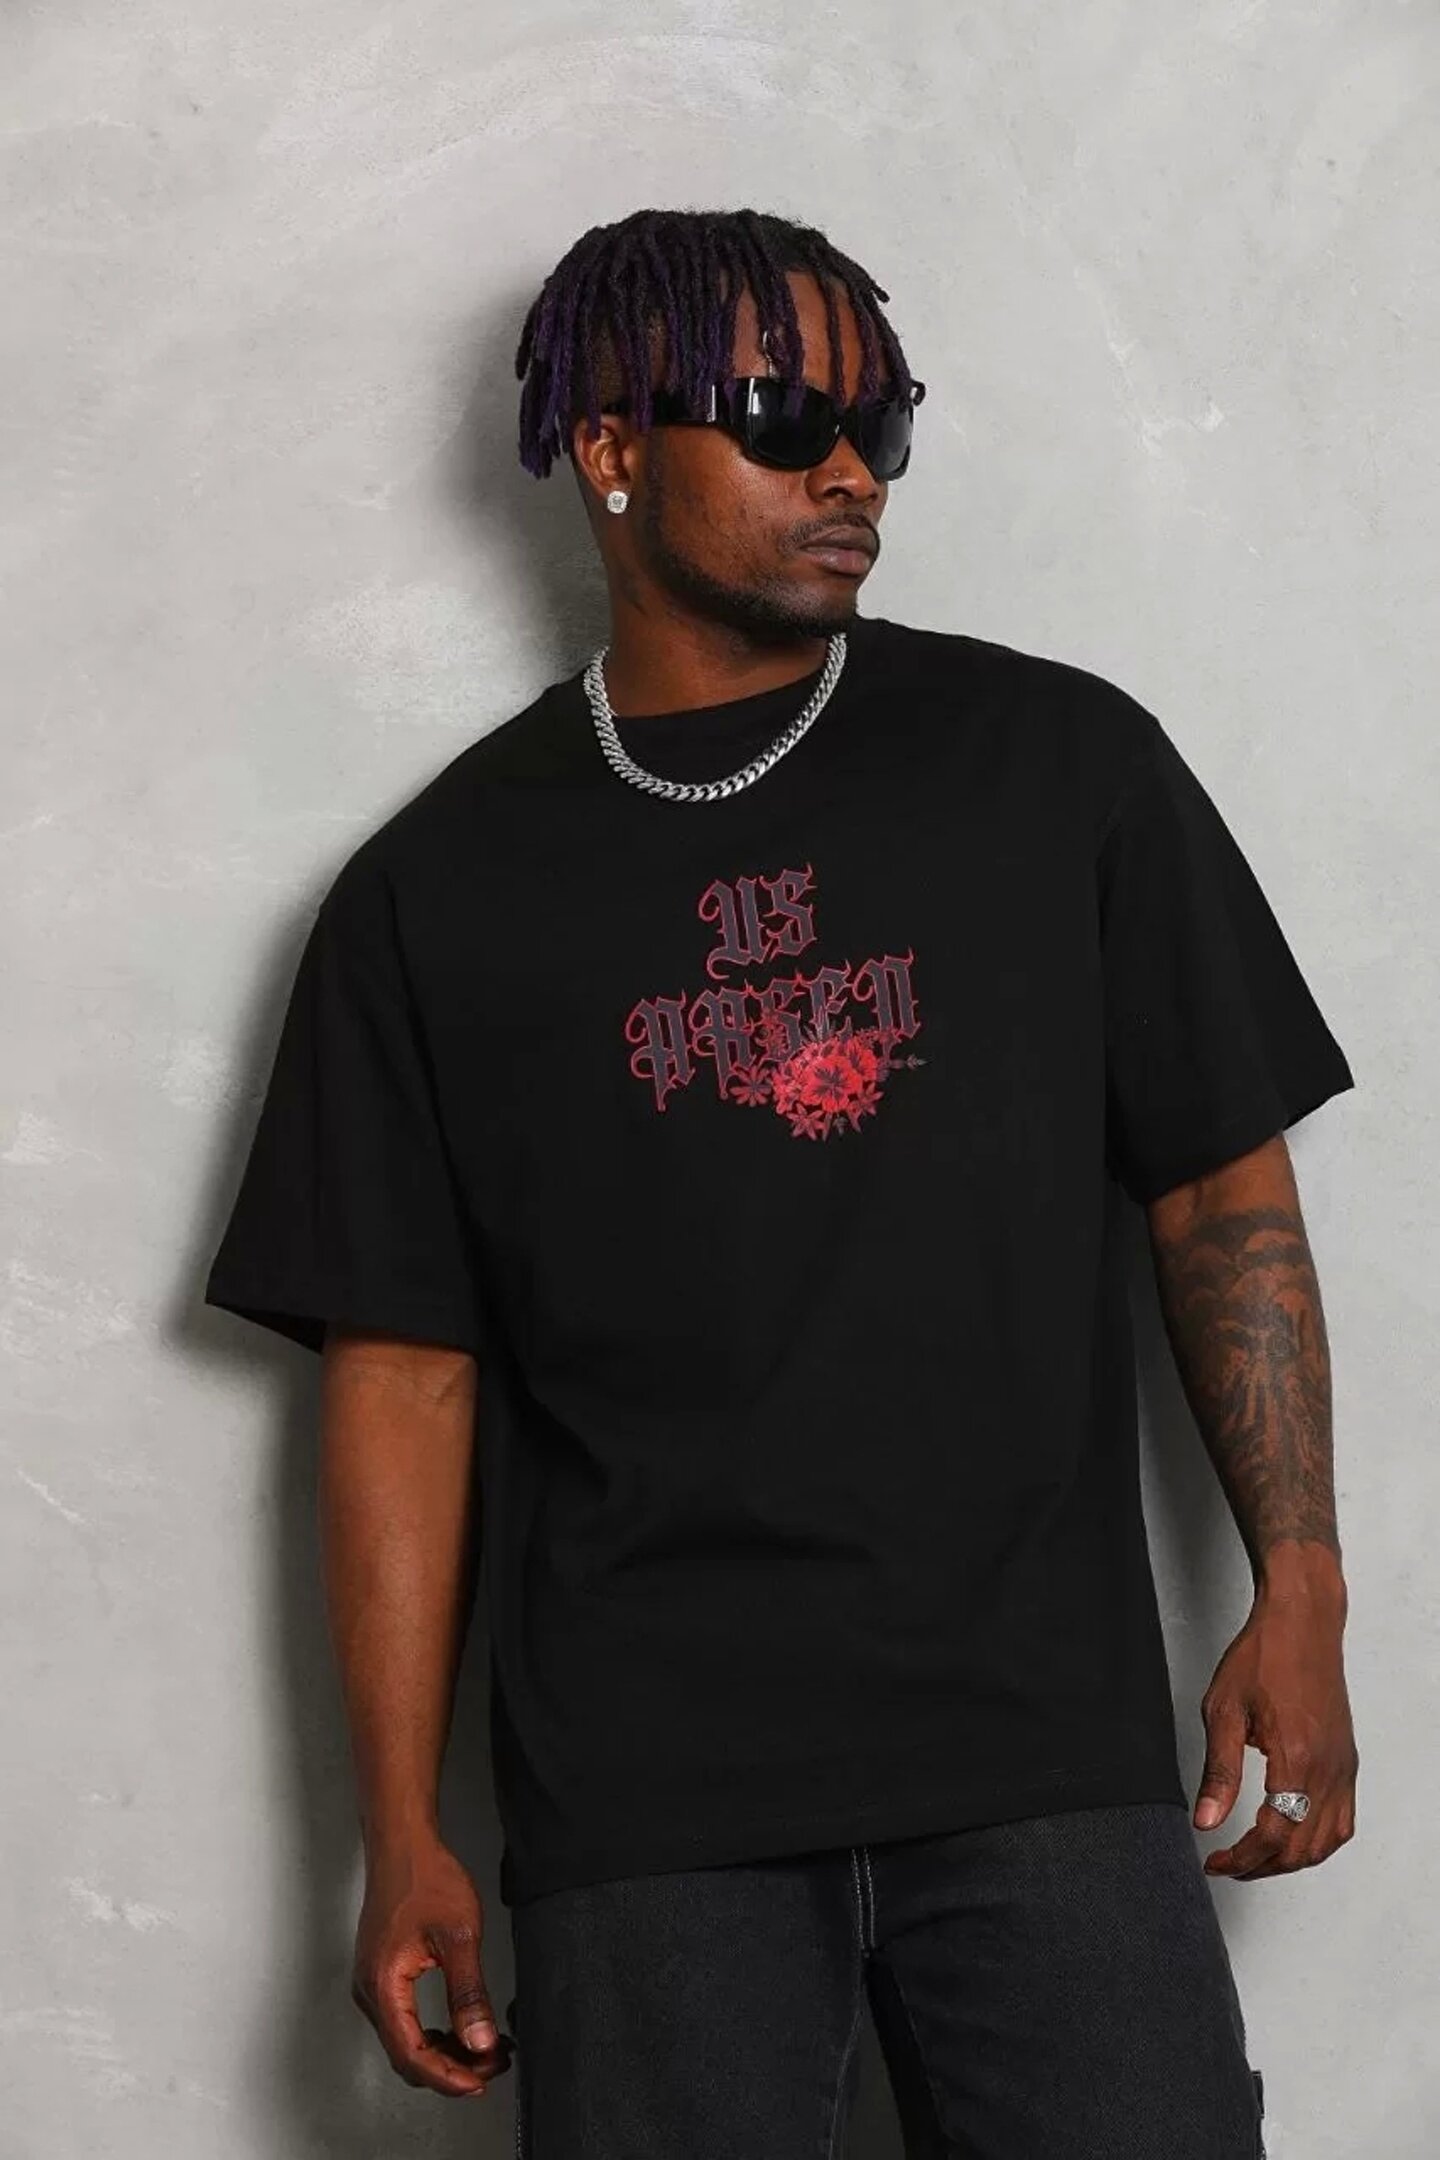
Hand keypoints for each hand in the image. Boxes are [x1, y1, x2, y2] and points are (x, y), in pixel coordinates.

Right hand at [351, 1834, 512, 2097]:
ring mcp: (371, 1984)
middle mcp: (369, 1991)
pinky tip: (459, 2028)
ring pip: (404, 2041)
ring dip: (443, 2052)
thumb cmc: (424, 1877)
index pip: (413, 2055)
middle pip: (406, 2055)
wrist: (402, 1843)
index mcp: (383, 1986)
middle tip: (491, 2065)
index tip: (481, 2081)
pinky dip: (432, 2033)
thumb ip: (469, 1994)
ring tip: (483, 2048)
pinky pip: (402, 2021)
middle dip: (451, 2068)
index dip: (449, 2077)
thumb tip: (479, 2040)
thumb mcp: (459, 1936)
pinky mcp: (380, 1975)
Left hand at [1193, 1583, 1357, 1879]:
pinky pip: (1342, 1821)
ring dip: (1289, 1860)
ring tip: (1254, 1857)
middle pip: (1301, 1848)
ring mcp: (1343, 1768)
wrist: (1302, 1623)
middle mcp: (1328, 1770)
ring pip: (1325, 1842)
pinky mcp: (1347, 1761)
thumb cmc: (1264, 1656)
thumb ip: (1218, 1772)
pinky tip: (1291, 1837)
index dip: (1241, 1858)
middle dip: (1261, 1866)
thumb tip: (1207, 1820)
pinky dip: (1317, 1841)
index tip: (1215, 1861)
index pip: (1273, 1836)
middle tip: (1228, 1864)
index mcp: (1297, 1759)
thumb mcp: (1224, 1710)